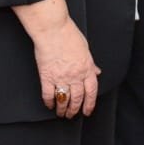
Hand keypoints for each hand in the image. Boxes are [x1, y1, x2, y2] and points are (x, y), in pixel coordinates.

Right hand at [24, 2, 100, 118]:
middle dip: (75, 109)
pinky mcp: (46, 76)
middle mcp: (75, 75)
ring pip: (64, 99)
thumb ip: (91, 63)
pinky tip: (49, 105)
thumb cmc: (69, 35)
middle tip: (72, 115)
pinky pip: (48, 94)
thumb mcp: (86, 49)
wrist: (53, 29)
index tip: (87, 111)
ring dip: (63, 109)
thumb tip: (97, 71)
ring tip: (61, 113)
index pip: (91, 91)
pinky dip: (49, 102)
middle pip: (77, 98)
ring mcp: (61, 77)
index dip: (90, 104)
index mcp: (86, 68)